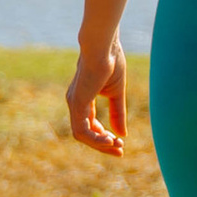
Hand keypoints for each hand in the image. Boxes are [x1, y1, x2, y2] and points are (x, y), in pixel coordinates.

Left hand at [67, 39, 127, 158]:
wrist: (104, 46)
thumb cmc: (111, 62)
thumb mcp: (117, 93)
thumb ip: (118, 113)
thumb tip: (122, 134)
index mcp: (83, 99)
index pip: (90, 126)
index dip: (104, 137)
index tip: (121, 143)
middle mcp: (75, 103)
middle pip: (85, 134)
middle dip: (102, 145)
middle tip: (120, 150)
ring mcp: (74, 103)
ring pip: (81, 135)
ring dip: (99, 144)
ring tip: (116, 145)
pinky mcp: (77, 102)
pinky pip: (82, 130)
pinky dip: (95, 138)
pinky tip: (109, 139)